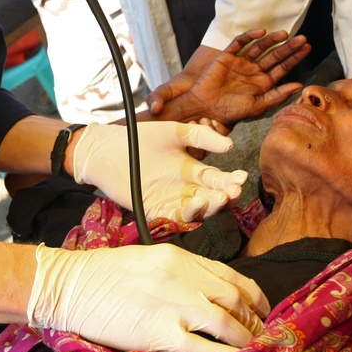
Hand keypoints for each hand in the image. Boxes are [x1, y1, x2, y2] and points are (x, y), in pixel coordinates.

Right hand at [29, 242, 267, 351]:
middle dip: (253, 320)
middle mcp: (184, 278)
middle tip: (259, 334)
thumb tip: (205, 293)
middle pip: (235, 300)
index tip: (260, 309)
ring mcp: (175, 305)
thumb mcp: (147, 260)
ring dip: (246, 341)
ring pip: (229, 326)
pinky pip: (206, 350)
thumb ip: (179, 272)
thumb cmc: (102, 273)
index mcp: (179, 257)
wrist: (70, 286)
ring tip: (252, 351)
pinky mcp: (163, 332)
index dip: (252, 296)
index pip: (230, 276)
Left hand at [72, 121, 248, 221]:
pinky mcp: (157, 210)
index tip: (241, 177)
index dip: (232, 180)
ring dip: (211, 208)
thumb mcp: (175, 132)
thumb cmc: (142, 138)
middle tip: (232, 191)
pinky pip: (177, 218)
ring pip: (199, 212)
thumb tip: (229, 145)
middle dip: (226, 197)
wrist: (110, 149)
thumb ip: (201, 137)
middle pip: (213, 198)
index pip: (219, 180)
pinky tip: (195, 204)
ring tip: (218, 198)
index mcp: (193, 171)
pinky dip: (188, 215)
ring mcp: (173, 201)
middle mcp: (186, 189)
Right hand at [150, 30, 310, 124]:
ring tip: (284, 34)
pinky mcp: (228, 56)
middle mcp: (254, 70)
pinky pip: (239, 43)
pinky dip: (249, 36)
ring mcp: (241, 62)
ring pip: (260, 47)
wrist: (204, 107)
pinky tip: (261, 33)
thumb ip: (277, 96)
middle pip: (275, 56)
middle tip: (302, 39)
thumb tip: (299, 85)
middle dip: (288, 48)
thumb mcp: (257, 106)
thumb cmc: (230, 110)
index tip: (307, 49)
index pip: (283, 67)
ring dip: (272, 40)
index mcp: (263, 83)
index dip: (295, 58)